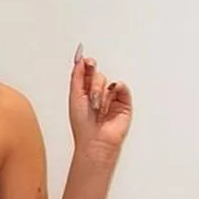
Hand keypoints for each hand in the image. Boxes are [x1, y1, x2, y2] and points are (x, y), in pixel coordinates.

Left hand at [69, 43, 132, 163]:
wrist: (96, 139)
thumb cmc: (83, 123)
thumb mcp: (75, 96)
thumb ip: (77, 76)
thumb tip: (80, 59)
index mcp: (84, 91)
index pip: (86, 71)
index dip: (85, 64)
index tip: (84, 60)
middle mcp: (97, 92)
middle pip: (97, 74)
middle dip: (92, 85)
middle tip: (91, 98)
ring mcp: (111, 96)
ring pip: (107, 81)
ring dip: (100, 94)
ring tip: (98, 109)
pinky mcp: (123, 101)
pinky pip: (120, 86)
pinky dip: (114, 93)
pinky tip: (108, 106)